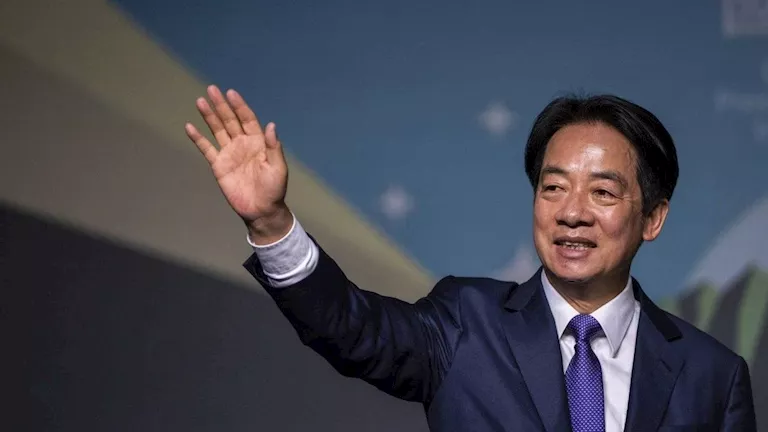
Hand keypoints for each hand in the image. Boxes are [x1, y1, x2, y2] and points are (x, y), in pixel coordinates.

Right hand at [186, 85, 291, 241]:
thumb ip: (273, 147)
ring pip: (217, 130)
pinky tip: (189, 126)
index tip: (231, 93)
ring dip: (209, 116)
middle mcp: (242, 144)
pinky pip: (207, 149)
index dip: (239, 106)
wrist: (261, 210)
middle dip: (221, 105)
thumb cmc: (274, 189)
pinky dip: (198, 138)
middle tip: (211, 89)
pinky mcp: (219, 165)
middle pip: (230, 120)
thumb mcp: (278, 168)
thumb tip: (271, 125)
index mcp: (257, 142)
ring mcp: (229, 153)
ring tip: (200, 101)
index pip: (247, 119)